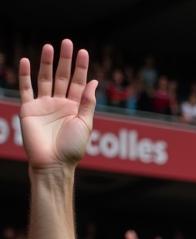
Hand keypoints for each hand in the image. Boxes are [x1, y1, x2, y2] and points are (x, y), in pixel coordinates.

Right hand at [18, 39, 97, 171]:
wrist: (53, 163)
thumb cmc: (72, 148)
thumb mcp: (85, 124)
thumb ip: (87, 103)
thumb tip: (94, 82)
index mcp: (75, 108)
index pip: (79, 83)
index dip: (81, 68)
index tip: (83, 52)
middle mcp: (60, 104)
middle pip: (62, 77)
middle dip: (65, 60)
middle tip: (67, 42)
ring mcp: (44, 105)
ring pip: (45, 79)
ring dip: (46, 63)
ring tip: (49, 46)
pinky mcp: (29, 109)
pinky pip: (26, 89)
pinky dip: (25, 75)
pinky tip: (27, 62)